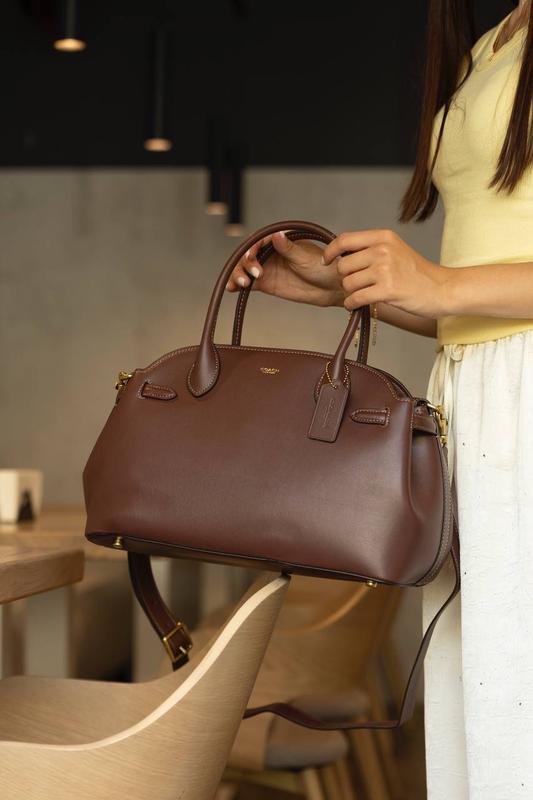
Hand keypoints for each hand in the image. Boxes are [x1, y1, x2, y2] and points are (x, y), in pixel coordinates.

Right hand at [225, 231, 343, 306]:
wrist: (331, 287)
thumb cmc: (322, 267)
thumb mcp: (305, 257)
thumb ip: (288, 248)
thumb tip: (276, 235)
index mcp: (280, 241)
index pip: (260, 241)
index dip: (253, 248)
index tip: (252, 256)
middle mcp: (270, 252)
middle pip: (249, 255)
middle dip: (245, 263)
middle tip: (253, 275)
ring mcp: (267, 268)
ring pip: (246, 269)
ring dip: (239, 274)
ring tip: (241, 283)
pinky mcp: (266, 283)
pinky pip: (249, 283)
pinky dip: (238, 285)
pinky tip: (232, 288)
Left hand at [323, 229, 448, 317]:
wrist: (441, 289)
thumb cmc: (416, 273)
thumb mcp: (395, 250)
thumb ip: (370, 249)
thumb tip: (340, 255)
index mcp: (383, 237)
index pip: (345, 240)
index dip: (330, 251)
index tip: (326, 261)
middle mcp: (383, 250)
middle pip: (343, 265)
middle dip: (345, 278)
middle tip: (357, 285)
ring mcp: (385, 269)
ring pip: (348, 283)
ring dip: (350, 292)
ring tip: (363, 294)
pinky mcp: (387, 290)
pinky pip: (355, 298)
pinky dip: (351, 304)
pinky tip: (356, 305)